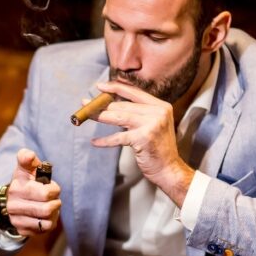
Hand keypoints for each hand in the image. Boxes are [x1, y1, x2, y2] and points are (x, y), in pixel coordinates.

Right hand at [6, 148, 60, 236]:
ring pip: (47, 220)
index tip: (51, 186)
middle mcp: (13, 204)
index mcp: (16, 187)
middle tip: (53, 197)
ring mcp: (16, 219)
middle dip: (55, 201)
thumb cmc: (26, 181)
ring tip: (50, 205)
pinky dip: (50, 221)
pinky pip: (45, 228)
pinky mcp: (21, 230)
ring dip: (54, 212)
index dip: (54, 190)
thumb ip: (27, 157)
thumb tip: (28, 155)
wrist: (14, 200)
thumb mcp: (26, 168)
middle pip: (47, 208)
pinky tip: (46, 215)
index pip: (45, 193)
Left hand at [90, 81, 193, 205]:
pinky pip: (118, 137)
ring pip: (119, 117)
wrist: (169, 169)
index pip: (134, 93)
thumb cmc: (158, 149)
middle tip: (86, 104)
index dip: (115, 88)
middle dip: (102, 105)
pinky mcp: (143, 138)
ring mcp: (151, 124)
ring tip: (85, 115)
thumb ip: (140, 114)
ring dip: (100, 116)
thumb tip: (113, 105)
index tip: (100, 86)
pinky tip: (94, 142)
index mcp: (161, 106)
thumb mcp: (153, 125)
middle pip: (124, 105)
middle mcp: (158, 112)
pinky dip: (105, 141)